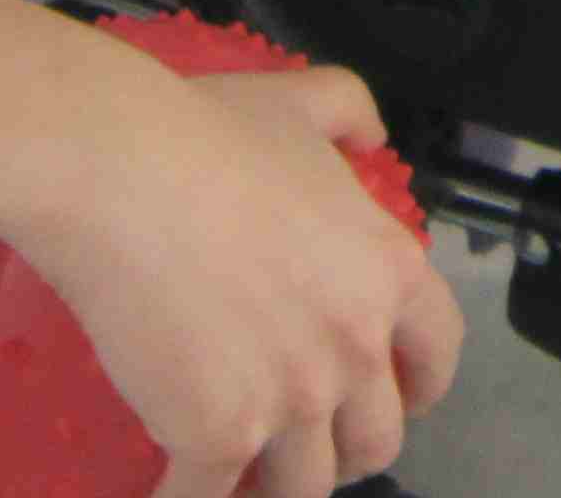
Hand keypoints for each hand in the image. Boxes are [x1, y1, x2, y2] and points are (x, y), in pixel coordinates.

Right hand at [22, 55, 465, 497]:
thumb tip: (372, 134)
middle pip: (377, 439)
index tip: (403, 395)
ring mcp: (290, 400)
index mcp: (387, 271)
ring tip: (244, 473)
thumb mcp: (299, 101)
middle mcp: (353, 347)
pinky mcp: (217, 436)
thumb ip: (349, 112)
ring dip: (277, 485)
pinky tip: (170, 494)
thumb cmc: (205, 133)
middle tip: (309, 438)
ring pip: (306, 487)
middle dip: (347, 447)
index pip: (439, 353)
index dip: (421, 382)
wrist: (121, 172)